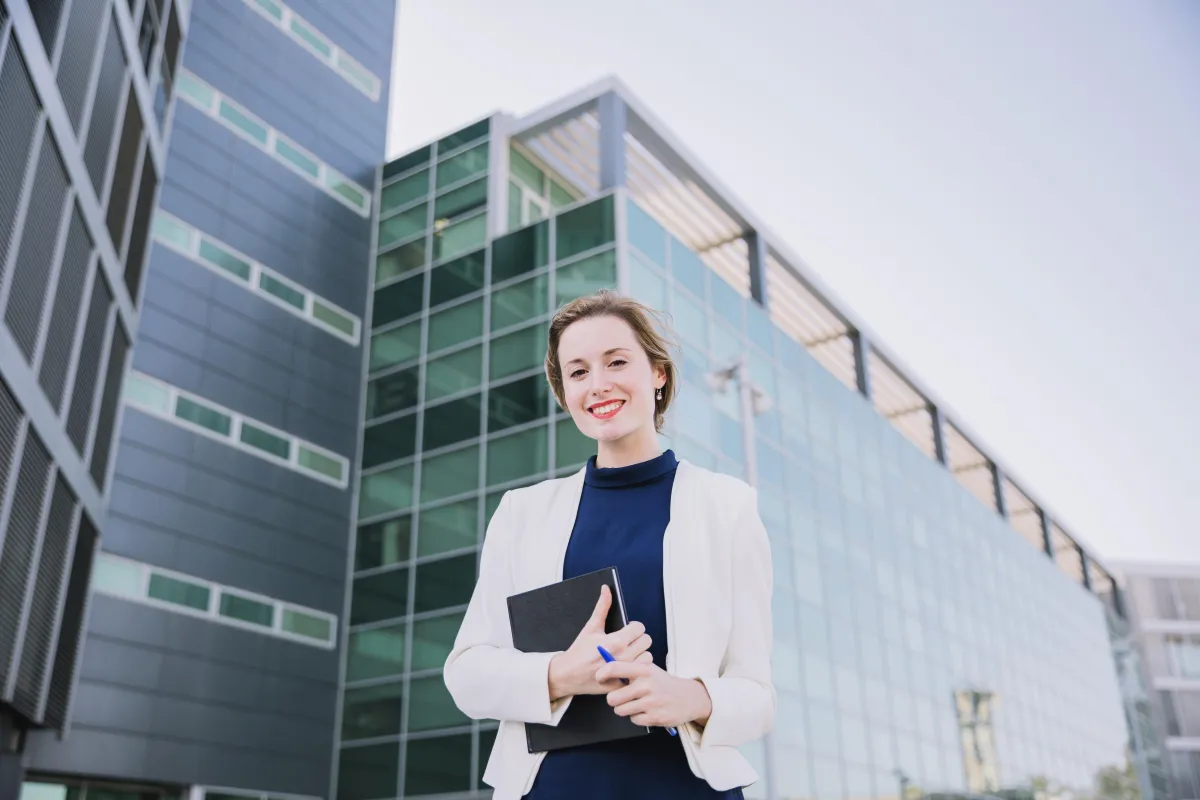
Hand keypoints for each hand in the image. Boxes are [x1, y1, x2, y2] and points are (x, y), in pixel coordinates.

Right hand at [547, 585, 652, 699]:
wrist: (568, 674)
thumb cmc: (579, 651)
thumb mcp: (591, 627)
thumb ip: (602, 607)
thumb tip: (606, 589)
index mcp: (616, 641)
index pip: (640, 628)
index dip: (634, 627)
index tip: (627, 630)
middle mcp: (622, 657)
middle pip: (646, 641)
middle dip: (638, 639)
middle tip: (628, 642)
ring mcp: (623, 672)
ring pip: (648, 658)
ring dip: (640, 655)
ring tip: (629, 655)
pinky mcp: (624, 684)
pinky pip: (640, 674)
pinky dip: (636, 670)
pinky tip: (627, 668)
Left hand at [597, 660, 712, 728]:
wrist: (688, 697)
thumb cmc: (662, 682)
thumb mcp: (649, 669)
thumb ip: (630, 668)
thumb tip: (604, 667)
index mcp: (643, 670)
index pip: (614, 668)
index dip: (602, 674)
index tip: (598, 678)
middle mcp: (646, 685)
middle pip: (612, 698)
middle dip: (614, 700)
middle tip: (621, 697)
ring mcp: (651, 703)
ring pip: (620, 711)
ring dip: (624, 709)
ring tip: (634, 703)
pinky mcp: (654, 717)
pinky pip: (633, 720)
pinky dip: (636, 717)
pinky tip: (645, 710)